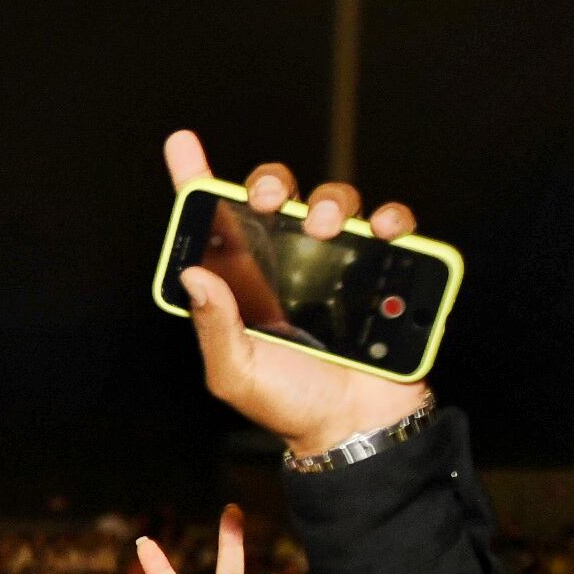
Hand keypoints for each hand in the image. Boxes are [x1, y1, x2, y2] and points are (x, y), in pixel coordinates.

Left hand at [157, 132, 432, 460]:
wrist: (354, 428)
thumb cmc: (288, 403)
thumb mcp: (236, 372)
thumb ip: (213, 325)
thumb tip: (193, 273)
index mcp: (241, 284)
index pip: (215, 225)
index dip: (196, 180)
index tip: (182, 145)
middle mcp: (285, 265)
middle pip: (277, 198)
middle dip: (271, 182)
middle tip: (271, 199)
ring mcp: (335, 265)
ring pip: (333, 202)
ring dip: (331, 200)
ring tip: (329, 226)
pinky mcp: (381, 273)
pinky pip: (390, 228)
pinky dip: (390, 217)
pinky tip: (383, 228)